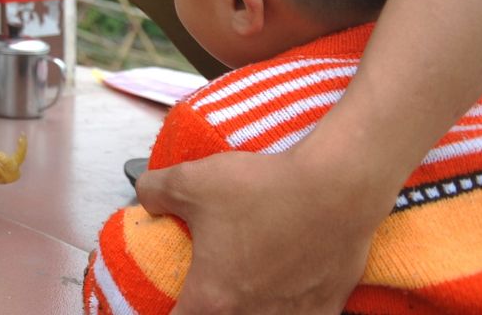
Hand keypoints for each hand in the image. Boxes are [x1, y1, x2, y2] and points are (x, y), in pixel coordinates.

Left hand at [135, 146, 387, 312]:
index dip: (164, 314)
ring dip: (246, 312)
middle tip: (201, 299)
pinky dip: (286, 312)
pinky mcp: (327, 308)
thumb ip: (154, 191)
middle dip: (207, 312)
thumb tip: (146, 198)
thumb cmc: (264, 188)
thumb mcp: (190, 180)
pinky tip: (282, 299)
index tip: (166, 303)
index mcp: (214, 298)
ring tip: (239, 298)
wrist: (336, 188)